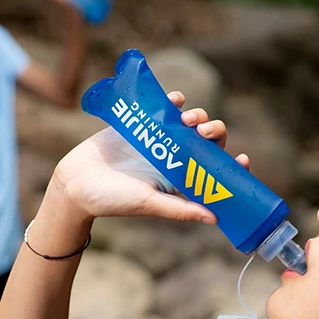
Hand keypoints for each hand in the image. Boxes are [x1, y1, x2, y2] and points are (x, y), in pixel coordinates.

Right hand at [54, 91, 249, 223]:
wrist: (75, 182)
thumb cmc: (112, 200)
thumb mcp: (148, 204)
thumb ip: (179, 209)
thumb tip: (215, 218)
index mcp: (181, 178)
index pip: (215, 170)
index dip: (232, 164)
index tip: (243, 159)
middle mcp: (174, 157)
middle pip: (207, 140)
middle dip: (214, 133)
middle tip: (206, 133)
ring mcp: (157, 138)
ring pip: (188, 122)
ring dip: (196, 116)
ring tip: (189, 119)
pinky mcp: (139, 123)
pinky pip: (162, 106)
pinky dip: (173, 100)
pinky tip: (177, 100)